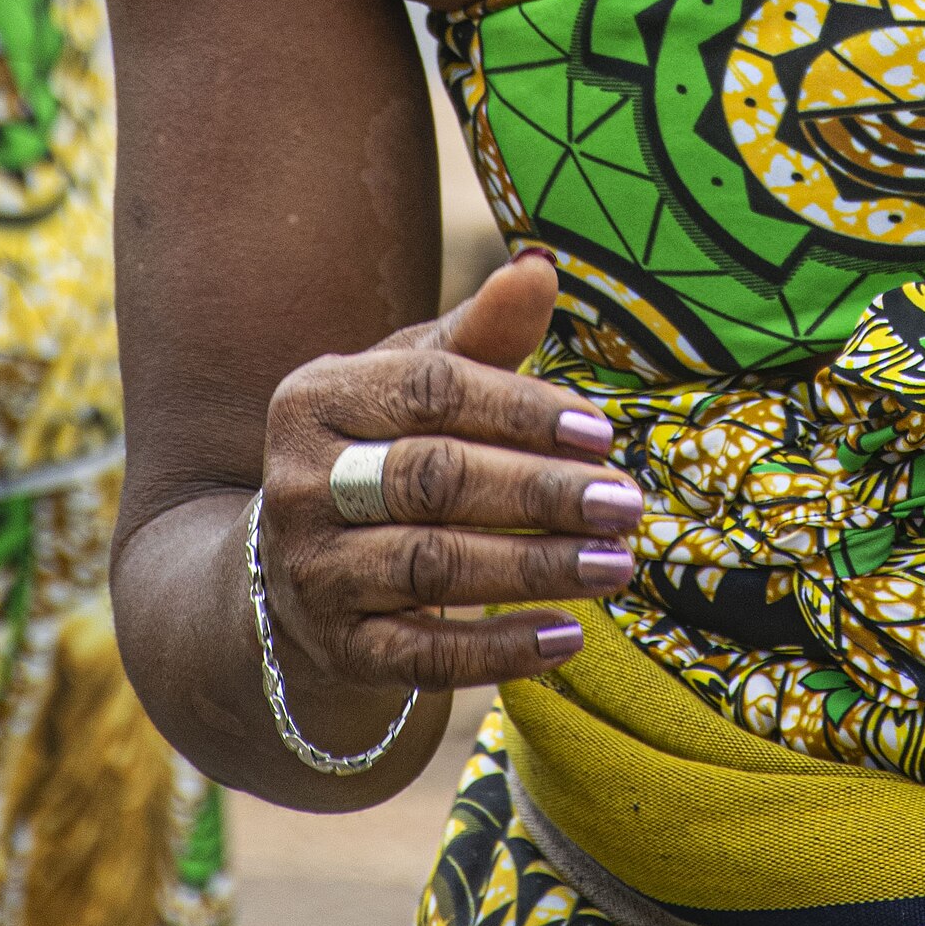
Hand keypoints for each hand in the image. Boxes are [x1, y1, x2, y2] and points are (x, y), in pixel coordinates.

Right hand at [254, 253, 639, 708]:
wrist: (298, 571)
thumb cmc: (386, 449)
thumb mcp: (415, 382)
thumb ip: (480, 334)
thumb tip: (540, 269)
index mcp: (317, 397)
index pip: (430, 389)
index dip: (521, 409)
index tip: (601, 434)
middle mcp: (301, 483)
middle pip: (433, 477)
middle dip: (540, 492)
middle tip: (626, 504)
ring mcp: (311, 572)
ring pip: (431, 566)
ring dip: (534, 567)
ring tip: (617, 565)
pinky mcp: (338, 649)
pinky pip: (423, 656)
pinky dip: (499, 650)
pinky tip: (570, 637)